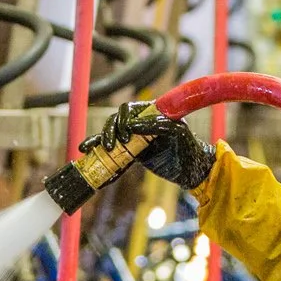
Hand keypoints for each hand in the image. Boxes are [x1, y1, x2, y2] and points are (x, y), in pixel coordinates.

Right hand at [85, 101, 216, 189]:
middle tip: (110, 146)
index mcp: (151, 112)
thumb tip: (130, 125)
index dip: (123, 120)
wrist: (192, 171)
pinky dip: (99, 151)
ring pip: (111, 134)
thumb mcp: (175, 133)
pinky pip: (113, 150)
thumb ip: (155, 125)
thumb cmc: (188, 147)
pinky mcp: (132, 153)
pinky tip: (87, 151)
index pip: (129, 109)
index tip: (126, 135)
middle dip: (109, 131)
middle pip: (116, 121)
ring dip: (100, 139)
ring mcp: (135, 138)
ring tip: (94, 149)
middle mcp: (141, 123)